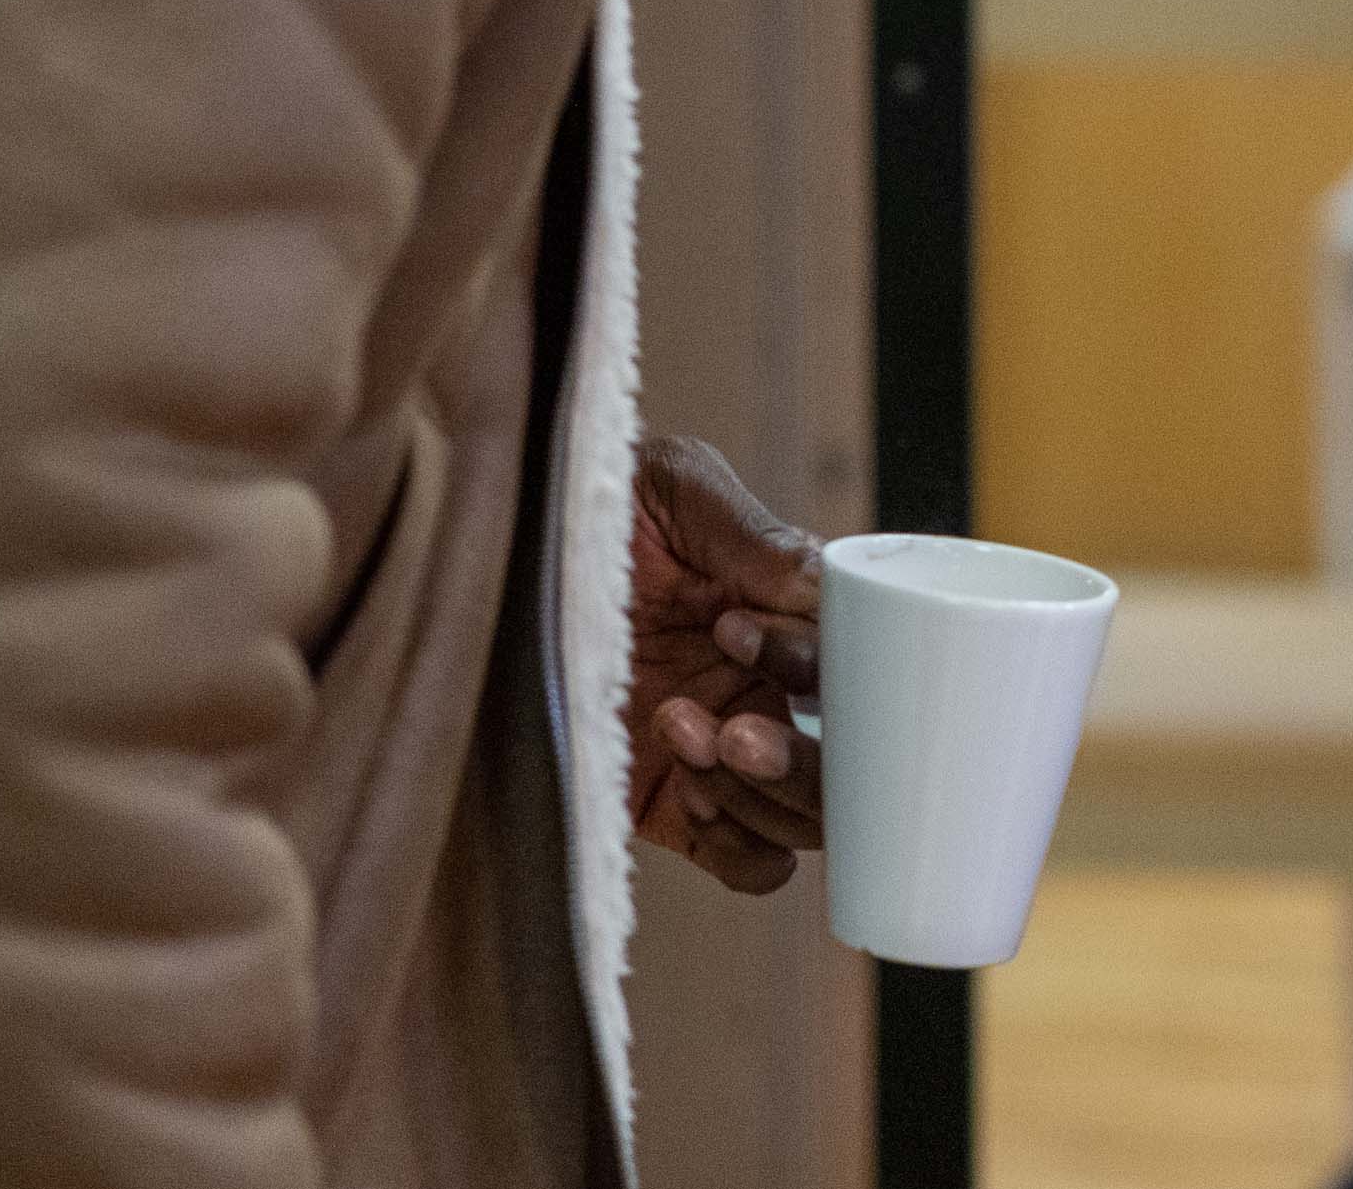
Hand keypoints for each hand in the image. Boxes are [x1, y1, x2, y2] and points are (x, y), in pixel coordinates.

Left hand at [625, 431, 823, 893]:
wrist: (496, 559)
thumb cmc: (591, 507)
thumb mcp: (674, 488)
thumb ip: (754, 534)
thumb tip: (823, 591)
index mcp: (786, 616)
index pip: (856, 666)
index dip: (818, 663)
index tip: (738, 628)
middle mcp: (770, 691)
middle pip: (852, 768)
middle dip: (803, 759)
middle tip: (734, 726)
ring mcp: (728, 755)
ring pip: (807, 822)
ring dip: (759, 793)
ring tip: (682, 729)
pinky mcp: (675, 807)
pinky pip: (753, 865)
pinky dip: (741, 842)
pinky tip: (687, 785)